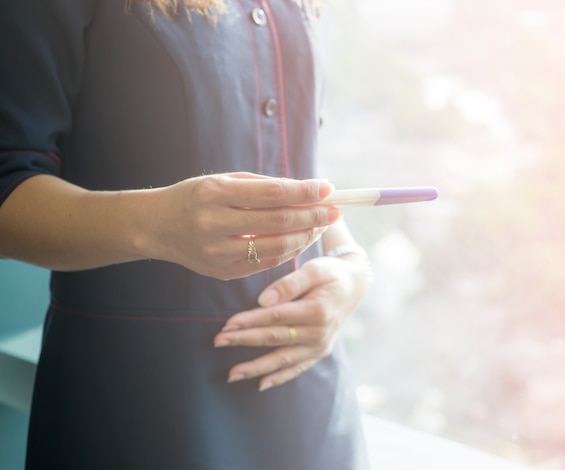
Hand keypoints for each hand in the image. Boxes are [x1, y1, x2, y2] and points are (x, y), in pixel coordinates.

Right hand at [141, 173, 339, 278]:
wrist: (156, 227)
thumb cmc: (194, 197)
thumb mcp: (222, 181)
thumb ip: (262, 186)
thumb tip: (306, 190)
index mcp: (214, 193)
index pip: (271, 193)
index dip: (304, 192)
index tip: (328, 188)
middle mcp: (214, 224)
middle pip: (278, 222)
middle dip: (313, 216)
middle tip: (335, 210)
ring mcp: (217, 252)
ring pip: (276, 247)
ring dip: (306, 236)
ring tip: (322, 225)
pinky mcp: (222, 272)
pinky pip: (266, 263)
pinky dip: (288, 251)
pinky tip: (301, 240)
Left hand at [213, 254, 370, 390]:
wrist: (353, 287)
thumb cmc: (330, 274)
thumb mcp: (314, 269)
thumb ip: (290, 283)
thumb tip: (263, 300)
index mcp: (317, 310)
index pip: (277, 317)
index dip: (251, 320)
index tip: (228, 323)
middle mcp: (319, 332)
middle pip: (275, 338)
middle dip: (244, 341)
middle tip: (218, 342)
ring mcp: (320, 346)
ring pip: (282, 359)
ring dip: (256, 367)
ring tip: (231, 374)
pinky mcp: (319, 353)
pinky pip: (296, 369)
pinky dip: (279, 378)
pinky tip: (259, 385)